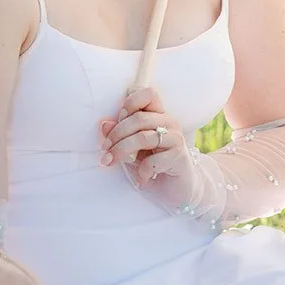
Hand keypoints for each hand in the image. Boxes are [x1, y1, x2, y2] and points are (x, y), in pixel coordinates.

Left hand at [99, 86, 197, 212]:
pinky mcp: (180, 158)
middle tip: (105, 151)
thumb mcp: (132, 149)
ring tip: (111, 162)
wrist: (178, 190)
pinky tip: (141, 180)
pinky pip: (154, 161)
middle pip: (139, 118)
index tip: (117, 121)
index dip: (130, 104)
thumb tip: (104, 124)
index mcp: (158, 115)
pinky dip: (142, 172)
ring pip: (143, 138)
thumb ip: (119, 135)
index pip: (148, 94)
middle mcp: (169, 122)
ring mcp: (176, 139)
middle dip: (116, 135)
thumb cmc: (152, 166)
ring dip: (122, 151)